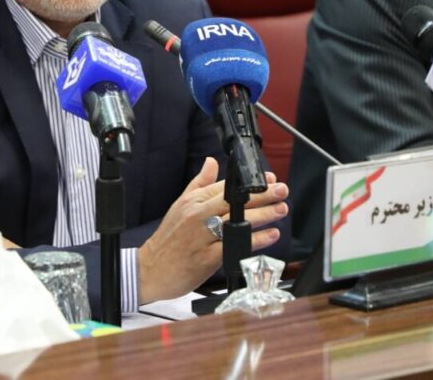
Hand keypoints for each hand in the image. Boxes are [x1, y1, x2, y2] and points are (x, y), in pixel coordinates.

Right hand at [137, 157, 288, 303]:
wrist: (150, 270)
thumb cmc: (168, 239)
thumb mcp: (180, 205)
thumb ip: (199, 184)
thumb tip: (212, 163)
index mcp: (192, 201)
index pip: (225, 186)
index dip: (249, 183)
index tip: (268, 178)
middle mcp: (197, 215)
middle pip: (234, 201)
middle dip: (262, 195)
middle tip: (282, 191)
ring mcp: (202, 236)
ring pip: (236, 221)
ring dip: (262, 215)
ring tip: (281, 209)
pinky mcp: (206, 258)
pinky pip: (234, 245)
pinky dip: (254, 240)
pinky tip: (270, 235)